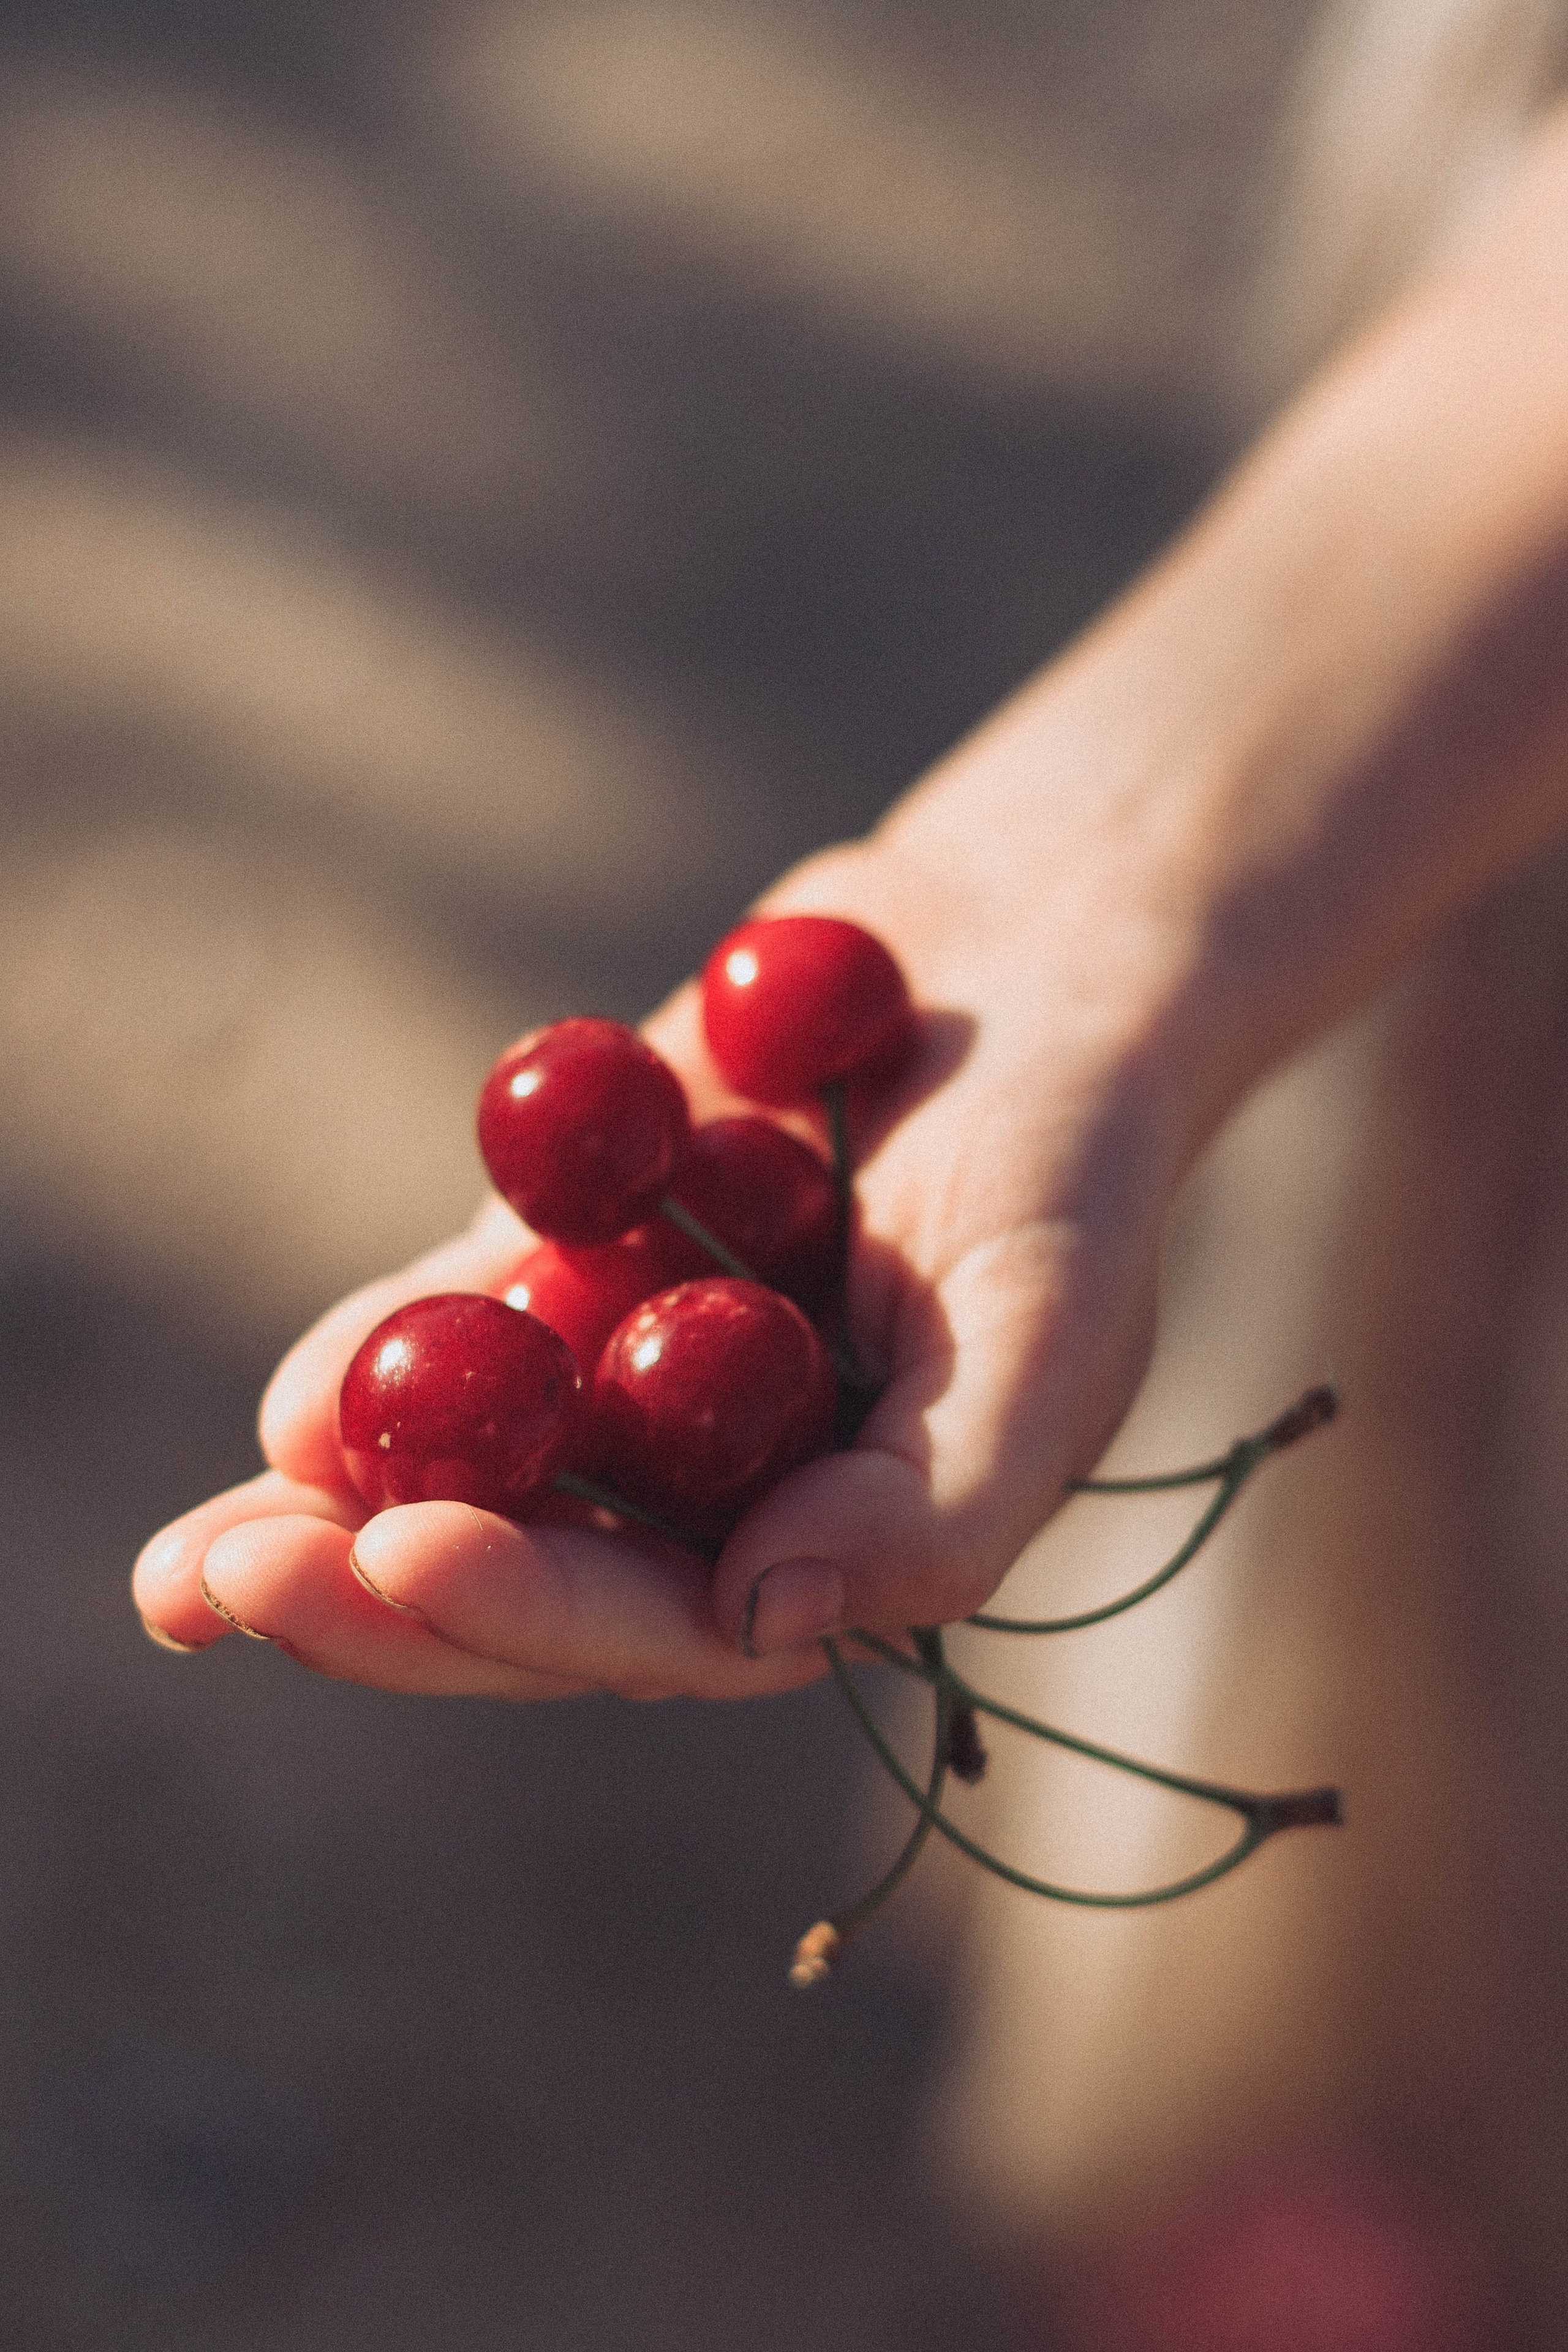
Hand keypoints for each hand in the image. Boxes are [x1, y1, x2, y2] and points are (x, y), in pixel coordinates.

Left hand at [133, 773, 1201, 1698]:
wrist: (1026, 971)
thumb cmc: (1074, 1160)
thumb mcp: (1049, 1332)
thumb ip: (934, 1505)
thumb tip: (756, 1621)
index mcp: (830, 1546)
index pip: (666, 1629)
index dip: (532, 1610)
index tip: (405, 1561)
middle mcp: (720, 1488)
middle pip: (531, 1574)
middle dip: (379, 1596)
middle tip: (222, 1587)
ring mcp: (638, 1375)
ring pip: (469, 1470)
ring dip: (329, 1512)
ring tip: (184, 1564)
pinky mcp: (580, 1260)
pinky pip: (460, 1324)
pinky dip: (377, 1360)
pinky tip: (282, 1410)